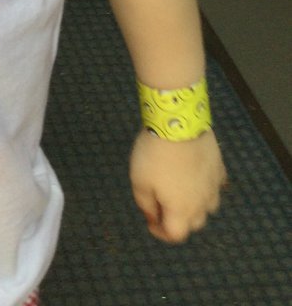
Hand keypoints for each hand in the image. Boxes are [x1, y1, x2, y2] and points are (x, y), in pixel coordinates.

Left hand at [129, 127, 226, 242]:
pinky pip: (215, 186)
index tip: (150, 222)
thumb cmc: (154, 155)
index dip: (161, 233)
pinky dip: (205, 187)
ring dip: (194, 206)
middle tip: (163, 205)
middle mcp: (202, 204)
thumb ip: (145, 204)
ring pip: (208, 207)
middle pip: (193, 224)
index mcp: (181, 211)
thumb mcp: (139, 181)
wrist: (178, 124)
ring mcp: (214, 186)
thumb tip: (152, 218)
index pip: (175, 234)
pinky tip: (195, 176)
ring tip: (180, 191)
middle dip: (178, 220)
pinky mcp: (219, 168)